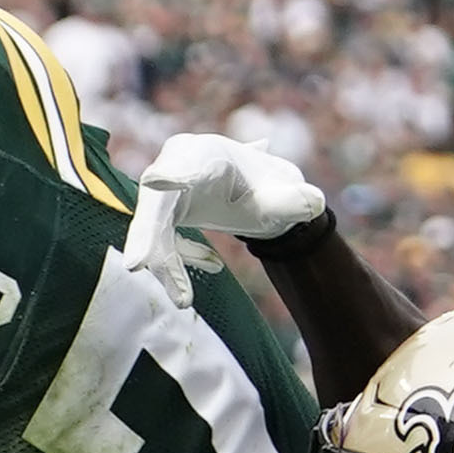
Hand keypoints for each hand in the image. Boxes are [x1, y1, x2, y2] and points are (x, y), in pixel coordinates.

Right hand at [121, 132, 325, 308]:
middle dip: (148, 234)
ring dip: (162, 262)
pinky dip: (173, 265)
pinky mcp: (163, 212)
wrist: (262, 198)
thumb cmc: (273, 193)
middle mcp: (179, 164)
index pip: (188, 163)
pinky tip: (209, 270)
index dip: (173, 174)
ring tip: (183, 299)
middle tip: (139, 266)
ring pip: (151, 225)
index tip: (160, 182)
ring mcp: (166, 189)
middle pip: (156, 201)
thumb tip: (314, 204)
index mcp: (210, 154)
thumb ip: (297, 200)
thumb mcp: (288, 198)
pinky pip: (158, 240)